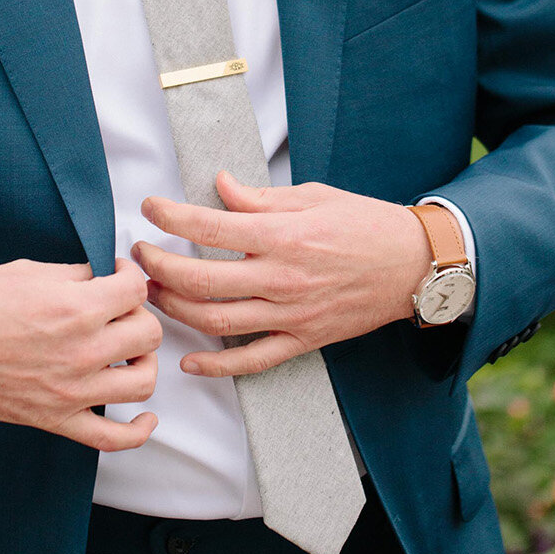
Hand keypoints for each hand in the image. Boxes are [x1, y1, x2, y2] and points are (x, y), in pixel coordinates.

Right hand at [0, 258, 161, 451]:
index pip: (136, 289)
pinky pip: (111, 438)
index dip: (131, 276)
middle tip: (118, 313)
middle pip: (149, 333)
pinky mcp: (56, 419)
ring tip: (126, 352)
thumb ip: (79, 275)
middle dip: (138, 316)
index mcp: (77, 309)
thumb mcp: (33, 272)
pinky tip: (146, 418)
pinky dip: (137, 432)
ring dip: (141, 362)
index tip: (119, 277)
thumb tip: (107, 276)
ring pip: (143, 381)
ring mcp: (71, 390)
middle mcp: (81, 351)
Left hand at [135, 172, 430, 378]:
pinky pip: (251, 360)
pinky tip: (190, 361)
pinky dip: (216, 366)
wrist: (414, 265)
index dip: (169, 216)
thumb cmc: (367, 225)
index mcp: (284, 235)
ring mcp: (291, 314)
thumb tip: (221, 188)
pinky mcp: (302, 339)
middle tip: (140, 253)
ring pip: (214, 320)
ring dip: (173, 309)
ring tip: (154, 293)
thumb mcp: (315, 197)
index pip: (209, 227)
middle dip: (157, 265)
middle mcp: (282, 277)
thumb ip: (262, 197)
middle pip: (198, 279)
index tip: (149, 208)